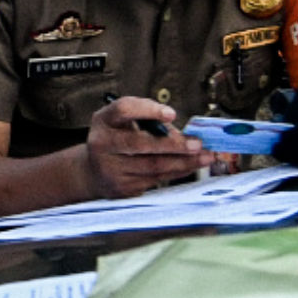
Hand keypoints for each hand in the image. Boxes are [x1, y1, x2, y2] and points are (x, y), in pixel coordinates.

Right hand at [83, 97, 207, 197]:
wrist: (93, 171)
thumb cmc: (117, 140)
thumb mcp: (125, 123)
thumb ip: (150, 122)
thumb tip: (187, 135)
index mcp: (104, 121)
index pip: (124, 110)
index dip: (148, 110)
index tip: (171, 114)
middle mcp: (102, 144)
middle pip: (139, 143)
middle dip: (173, 144)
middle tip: (197, 144)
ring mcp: (110, 168)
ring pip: (152, 166)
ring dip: (183, 162)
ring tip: (204, 157)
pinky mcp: (121, 187)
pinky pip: (155, 179)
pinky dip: (176, 172)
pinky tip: (190, 166)